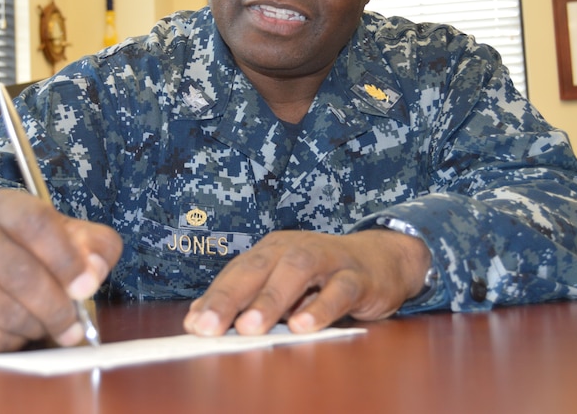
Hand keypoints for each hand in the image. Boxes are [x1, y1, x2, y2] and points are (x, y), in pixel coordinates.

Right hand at [0, 189, 122, 353]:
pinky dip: (9, 343)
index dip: (65, 259)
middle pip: (17, 273)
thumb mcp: (71, 233)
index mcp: (5, 205)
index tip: (86, 287)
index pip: (35, 224)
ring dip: (35, 327)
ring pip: (0, 311)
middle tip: (74, 325)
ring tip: (48, 324)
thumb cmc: (34, 245)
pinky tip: (20, 331)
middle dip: (55, 307)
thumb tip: (94, 272)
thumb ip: (96, 246)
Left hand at [183, 229, 430, 336]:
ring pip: (296, 271)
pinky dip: (320, 306)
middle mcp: (295, 248)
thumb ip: (246, 298)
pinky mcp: (357, 276)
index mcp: (272, 250)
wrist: (382, 259)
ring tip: (250, 327)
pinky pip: (339, 289)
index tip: (194, 324)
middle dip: (231, 297)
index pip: (237, 272)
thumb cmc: (323, 276)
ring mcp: (328, 259)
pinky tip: (303, 325)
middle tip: (210, 327)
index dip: (215, 297)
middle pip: (258, 268)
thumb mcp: (283, 284)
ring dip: (271, 299)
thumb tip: (198, 318)